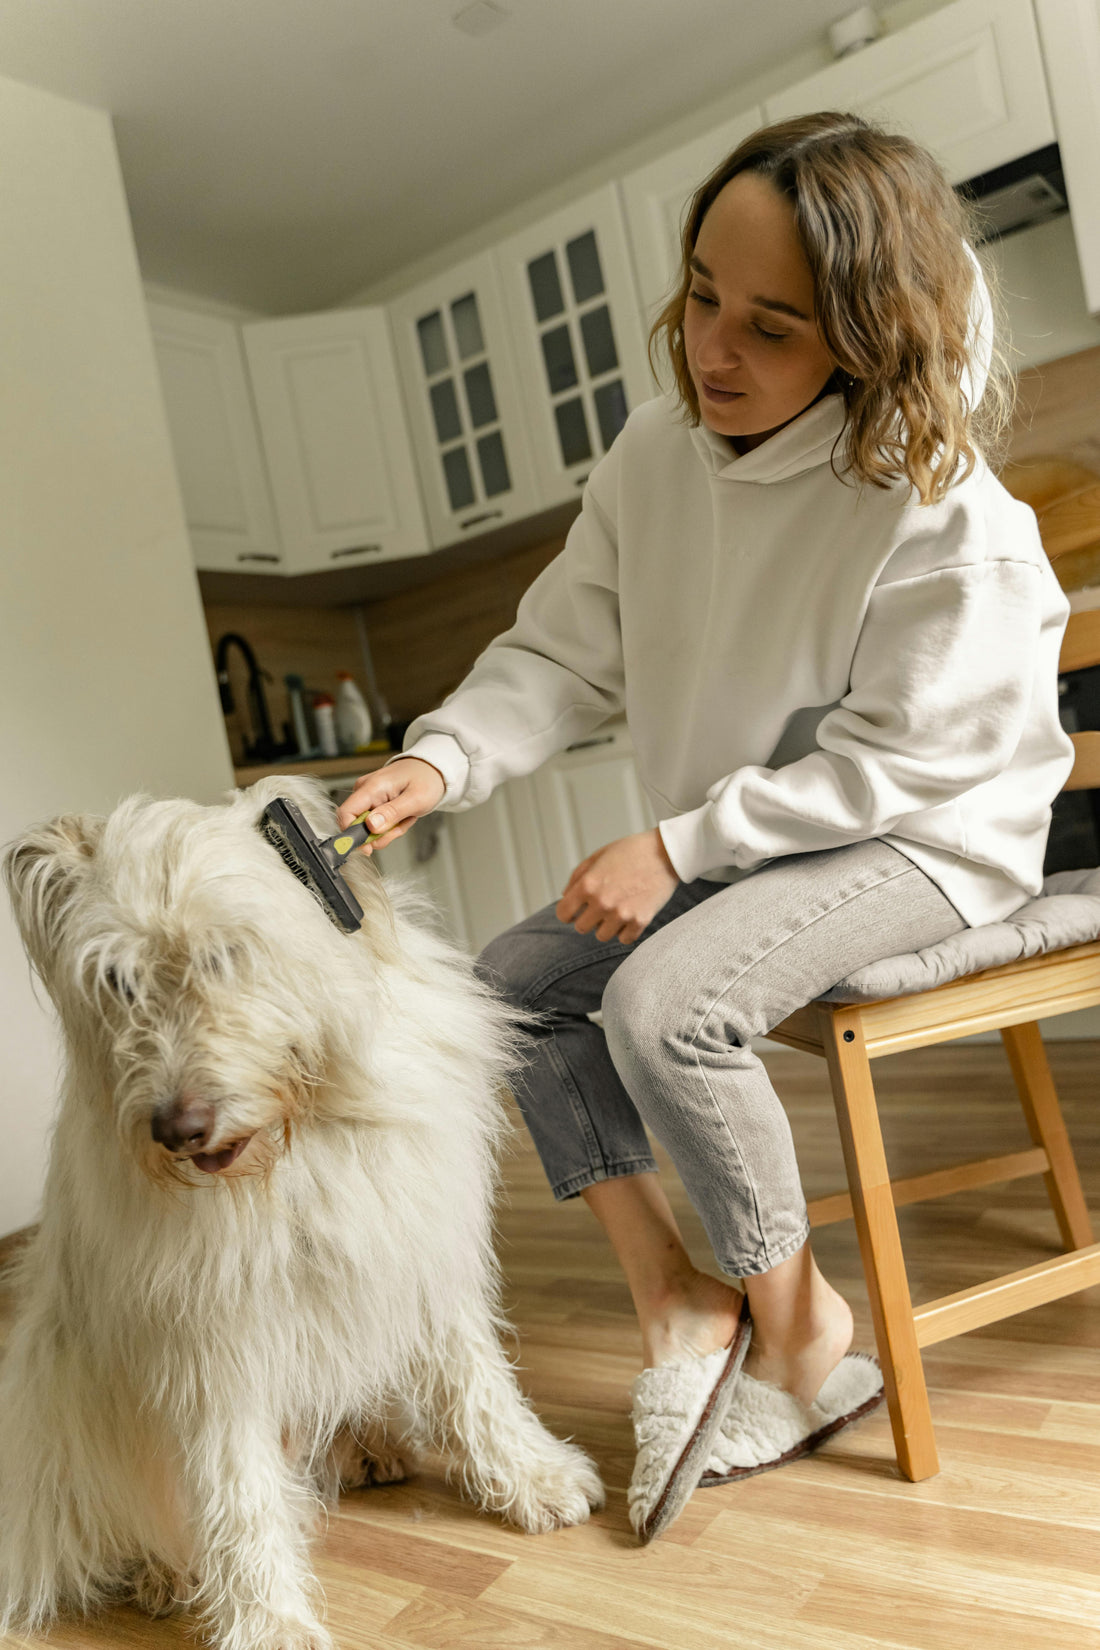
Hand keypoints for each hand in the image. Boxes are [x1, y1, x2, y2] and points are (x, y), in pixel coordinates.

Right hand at [337, 757, 445, 852]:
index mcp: (372, 787)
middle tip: (401, 825)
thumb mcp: (416, 799)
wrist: (432, 770)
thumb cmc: (426, 779)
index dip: (353, 835)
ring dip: (388, 830)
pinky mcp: (373, 802)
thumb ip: (392, 813)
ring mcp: (368, 797)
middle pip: (358, 826)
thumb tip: (370, 826)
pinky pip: (376, 824)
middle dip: (381, 834)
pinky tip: (402, 815)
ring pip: (368, 828)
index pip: (346, 814)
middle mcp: (365, 790)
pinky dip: (390, 825)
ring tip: (405, 817)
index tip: (369, 848)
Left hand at [556, 829, 678, 943]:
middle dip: (587, 918)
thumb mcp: (597, 856)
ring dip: (606, 925)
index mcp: (588, 885)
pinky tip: (630, 915)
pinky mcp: (640, 921)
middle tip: (599, 906)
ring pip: (602, 936)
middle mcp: (602, 902)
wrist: (666, 853)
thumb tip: (565, 897)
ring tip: (616, 909)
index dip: (568, 911)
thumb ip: (577, 877)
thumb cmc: (630, 851)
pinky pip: (624, 939)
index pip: (563, 914)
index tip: (576, 908)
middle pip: (581, 928)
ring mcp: (622, 914)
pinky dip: (626, 931)